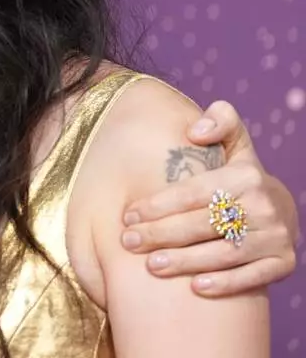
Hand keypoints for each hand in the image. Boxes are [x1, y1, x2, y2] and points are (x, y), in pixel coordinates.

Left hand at [119, 100, 298, 296]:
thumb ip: (218, 122)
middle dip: (161, 234)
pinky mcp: (283, 263)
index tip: (127, 215)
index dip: (157, 205)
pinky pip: (252, 277)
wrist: (280, 206)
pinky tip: (196, 288)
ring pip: (224, 253)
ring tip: (151, 265)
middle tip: (128, 242)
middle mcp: (264, 206)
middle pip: (203, 224)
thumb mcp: (233, 141)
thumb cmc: (237, 173)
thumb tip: (194, 132)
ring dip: (185, 262)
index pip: (192, 192)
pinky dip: (225, 284)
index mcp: (245, 175)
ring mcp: (276, 237)